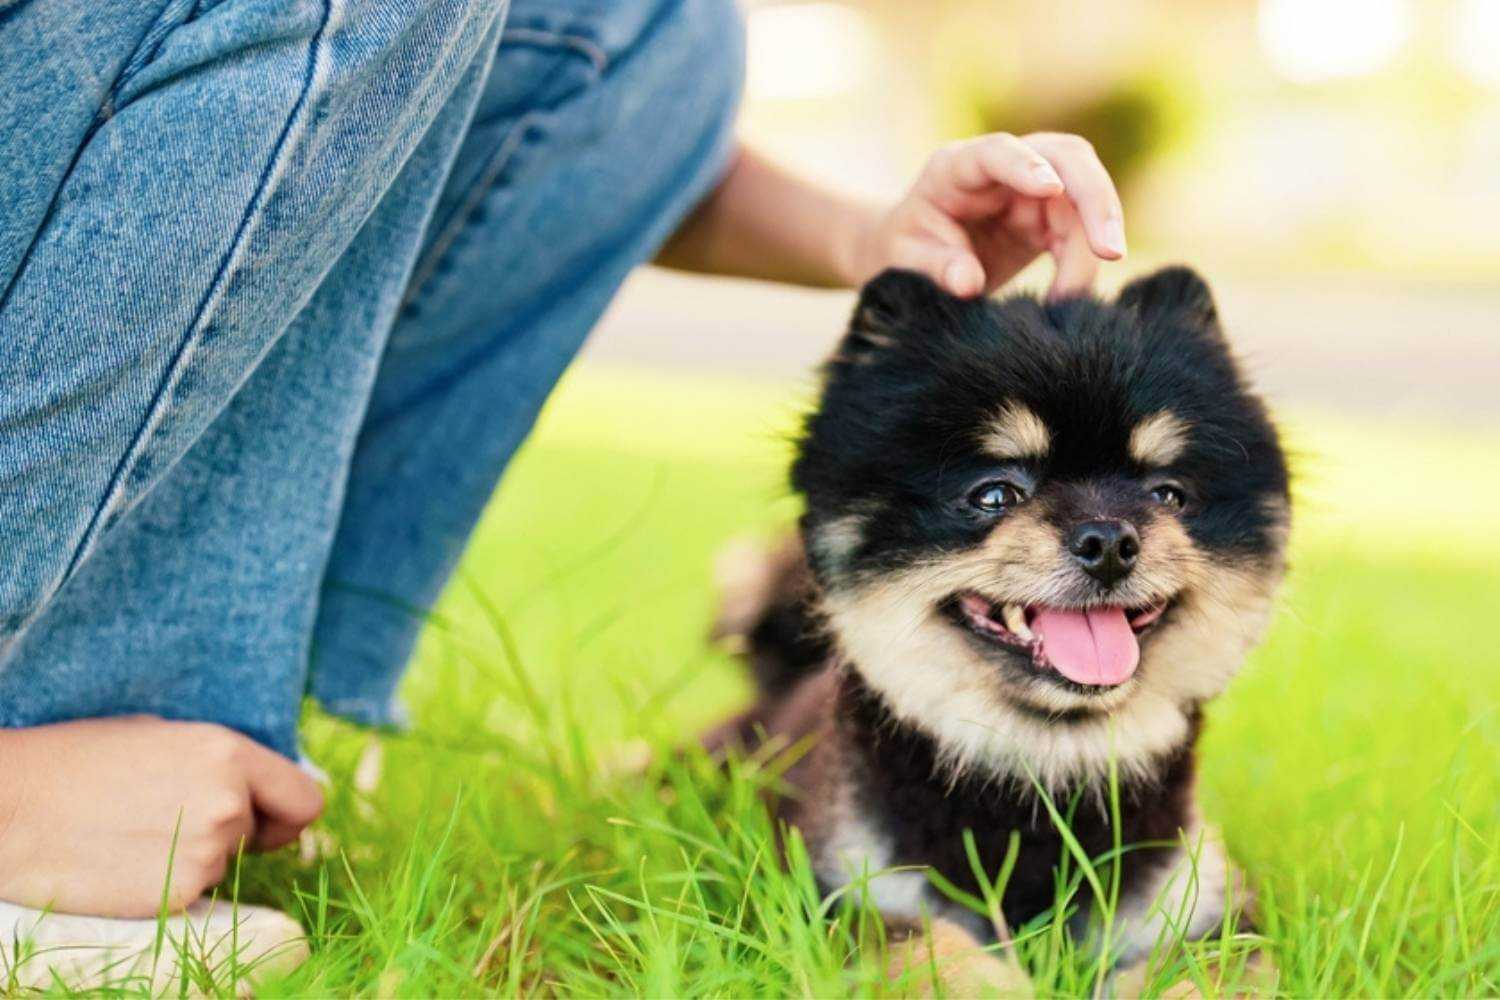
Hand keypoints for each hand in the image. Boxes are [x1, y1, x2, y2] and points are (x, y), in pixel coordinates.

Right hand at [0, 716, 323, 917]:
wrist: (12, 807)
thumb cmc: (81, 760)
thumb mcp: (165, 735)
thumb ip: (224, 762)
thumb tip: (263, 788)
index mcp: (229, 753)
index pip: (306, 800)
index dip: (289, 813)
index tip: (271, 820)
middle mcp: (230, 804)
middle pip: (260, 833)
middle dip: (230, 829)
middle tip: (167, 815)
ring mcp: (205, 853)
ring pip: (224, 863)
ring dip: (193, 853)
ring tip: (135, 832)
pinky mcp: (178, 896)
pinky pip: (193, 891)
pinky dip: (167, 882)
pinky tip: (125, 860)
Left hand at [846, 132, 1126, 299]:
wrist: (914, 258)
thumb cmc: (904, 250)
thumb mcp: (904, 259)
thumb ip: (934, 266)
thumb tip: (967, 283)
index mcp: (957, 167)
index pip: (996, 151)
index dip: (1024, 164)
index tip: (1050, 188)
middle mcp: (1002, 167)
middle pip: (1066, 159)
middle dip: (1094, 199)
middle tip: (1109, 251)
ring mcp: (1031, 188)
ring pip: (1084, 195)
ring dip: (1094, 242)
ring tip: (1073, 297)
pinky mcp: (1049, 216)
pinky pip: (1082, 230)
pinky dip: (1084, 262)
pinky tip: (1072, 297)